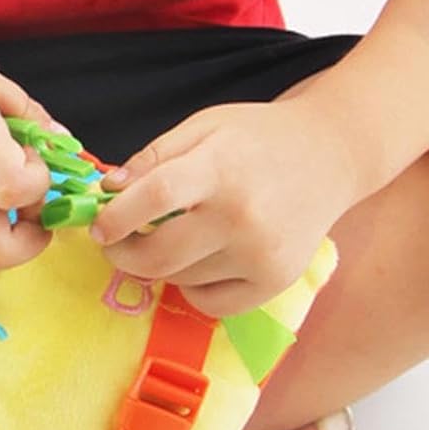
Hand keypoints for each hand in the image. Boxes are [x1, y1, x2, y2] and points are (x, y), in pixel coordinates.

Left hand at [88, 96, 362, 315]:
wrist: (331, 155)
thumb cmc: (258, 137)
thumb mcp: (203, 126)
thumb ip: (154, 157)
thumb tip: (108, 190)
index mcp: (220, 168)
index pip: (156, 196)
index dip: (116, 216)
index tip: (97, 226)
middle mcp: (242, 216)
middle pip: (161, 254)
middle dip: (123, 255)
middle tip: (114, 244)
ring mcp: (261, 254)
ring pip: (182, 279)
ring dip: (160, 265)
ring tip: (167, 239)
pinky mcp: (275, 281)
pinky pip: (212, 303)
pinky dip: (192, 288)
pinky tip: (197, 261)